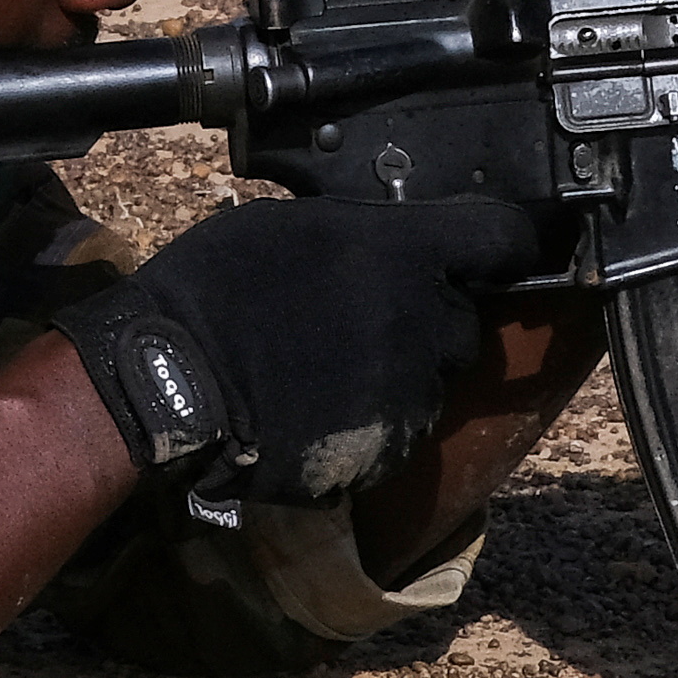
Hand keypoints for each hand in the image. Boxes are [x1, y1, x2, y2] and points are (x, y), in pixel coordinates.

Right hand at [55, 192, 559, 504]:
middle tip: (366, 315)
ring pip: (430, 379)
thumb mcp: (290, 225)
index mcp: (403, 255)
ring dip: (399, 371)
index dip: (504, 241)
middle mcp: (423, 324)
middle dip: (428, 317)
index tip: (501, 245)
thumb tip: (389, 241)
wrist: (172, 384)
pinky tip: (318, 406)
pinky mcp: (386, 453)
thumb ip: (361, 234)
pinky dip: (373, 421)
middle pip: (460, 320)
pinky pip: (399, 430)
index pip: (502, 238)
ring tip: (327, 365)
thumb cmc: (216, 287)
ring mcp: (408, 395)